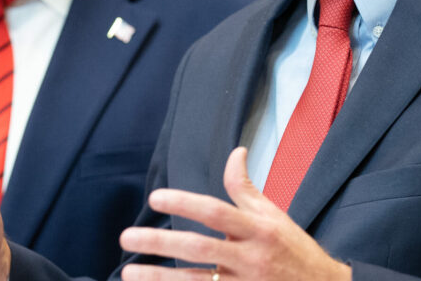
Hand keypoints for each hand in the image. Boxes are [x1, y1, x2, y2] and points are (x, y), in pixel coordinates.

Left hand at [118, 147, 350, 280]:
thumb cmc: (293, 250)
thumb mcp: (274, 215)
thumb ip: (246, 188)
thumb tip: (236, 152)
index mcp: (259, 229)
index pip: (216, 212)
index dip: (184, 202)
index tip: (155, 197)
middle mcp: (250, 258)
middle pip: (199, 248)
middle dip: (160, 242)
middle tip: (126, 237)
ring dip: (158, 277)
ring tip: (129, 271)